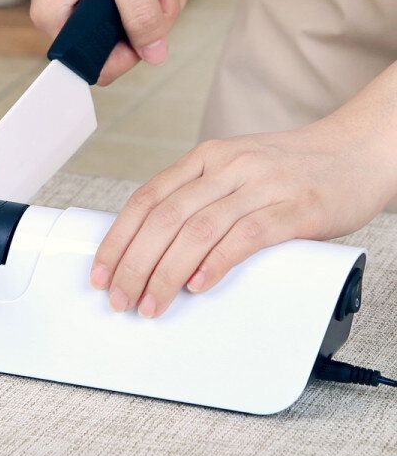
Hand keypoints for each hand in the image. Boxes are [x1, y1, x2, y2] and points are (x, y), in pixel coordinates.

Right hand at [30, 0, 192, 85]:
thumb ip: (141, 14)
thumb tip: (155, 56)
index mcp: (56, 16)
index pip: (97, 64)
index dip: (132, 52)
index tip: (153, 22)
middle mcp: (65, 15)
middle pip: (122, 44)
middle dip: (156, 14)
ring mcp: (82, 4)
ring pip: (134, 25)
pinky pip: (134, 6)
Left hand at [90, 67, 396, 316]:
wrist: (354, 151)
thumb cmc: (288, 169)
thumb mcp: (234, 171)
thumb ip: (200, 199)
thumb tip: (155, 246)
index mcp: (206, 158)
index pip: (146, 199)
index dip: (118, 239)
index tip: (102, 273)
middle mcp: (227, 167)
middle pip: (164, 218)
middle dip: (134, 264)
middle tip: (120, 299)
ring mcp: (261, 185)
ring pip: (197, 230)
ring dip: (166, 273)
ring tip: (151, 304)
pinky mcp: (295, 208)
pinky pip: (246, 236)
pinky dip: (216, 263)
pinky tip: (197, 285)